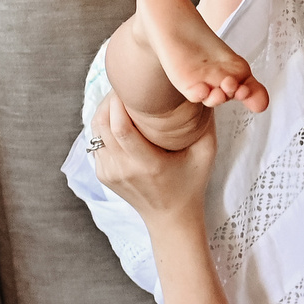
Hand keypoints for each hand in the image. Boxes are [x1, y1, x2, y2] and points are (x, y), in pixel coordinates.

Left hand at [91, 92, 215, 225]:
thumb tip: (203, 91)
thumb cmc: (190, 184)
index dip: (119, 102)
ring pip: (95, 131)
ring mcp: (109, 172)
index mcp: (147, 165)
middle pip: (103, 124)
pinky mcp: (102, 173)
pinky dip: (104, 125)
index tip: (130, 85)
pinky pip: (96, 141)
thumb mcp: (206, 154)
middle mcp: (123, 169)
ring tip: (121, 98)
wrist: (170, 218)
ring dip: (105, 110)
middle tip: (125, 85)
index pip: (121, 127)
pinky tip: (118, 118)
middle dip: (110, 100)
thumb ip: (207, 123)